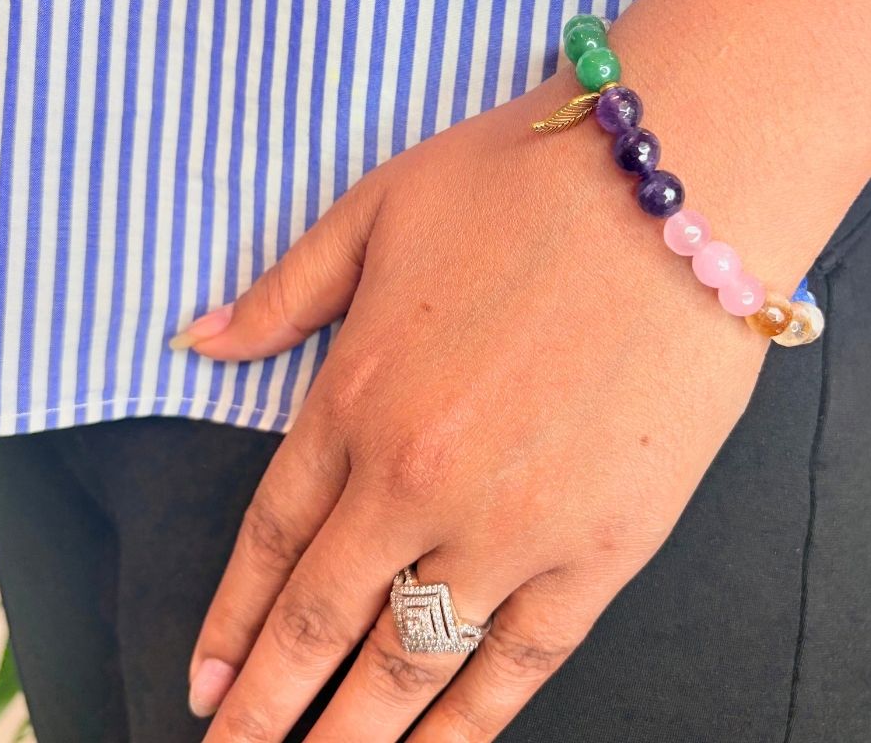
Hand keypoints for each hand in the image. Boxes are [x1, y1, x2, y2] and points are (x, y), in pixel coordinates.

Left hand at [184, 71, 771, 741]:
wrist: (674, 186)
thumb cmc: (522, 183)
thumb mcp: (378, 212)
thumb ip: (284, 291)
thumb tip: (196, 338)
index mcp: (353, 397)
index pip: (269, 542)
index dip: (231, 623)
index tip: (203, 685)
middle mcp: (414, 480)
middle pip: (321, 623)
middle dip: (267, 710)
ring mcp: (510, 525)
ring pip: (409, 665)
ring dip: (352, 738)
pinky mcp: (604, 549)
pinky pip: (520, 665)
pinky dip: (468, 727)